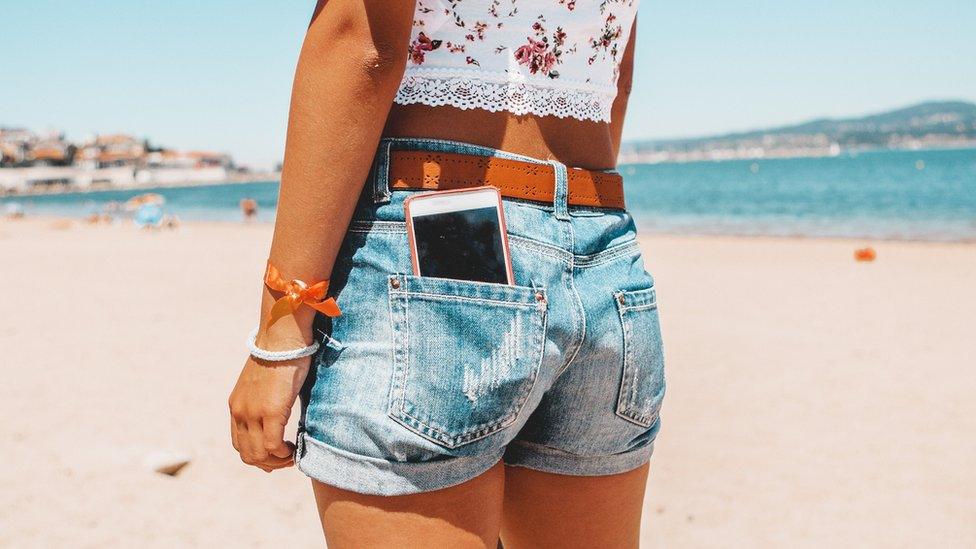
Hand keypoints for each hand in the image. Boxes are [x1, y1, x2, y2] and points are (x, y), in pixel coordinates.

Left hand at [228, 330, 311, 471]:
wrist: (283, 337)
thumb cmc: (281, 354)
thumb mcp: (266, 382)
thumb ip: (265, 399)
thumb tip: (278, 408)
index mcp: (236, 405)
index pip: (239, 444)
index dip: (258, 456)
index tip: (276, 456)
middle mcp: (239, 412)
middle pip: (247, 454)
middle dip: (268, 463)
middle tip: (287, 459)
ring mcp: (253, 413)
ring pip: (259, 455)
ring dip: (277, 461)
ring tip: (292, 455)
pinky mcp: (271, 412)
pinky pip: (274, 446)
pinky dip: (284, 454)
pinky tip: (294, 450)